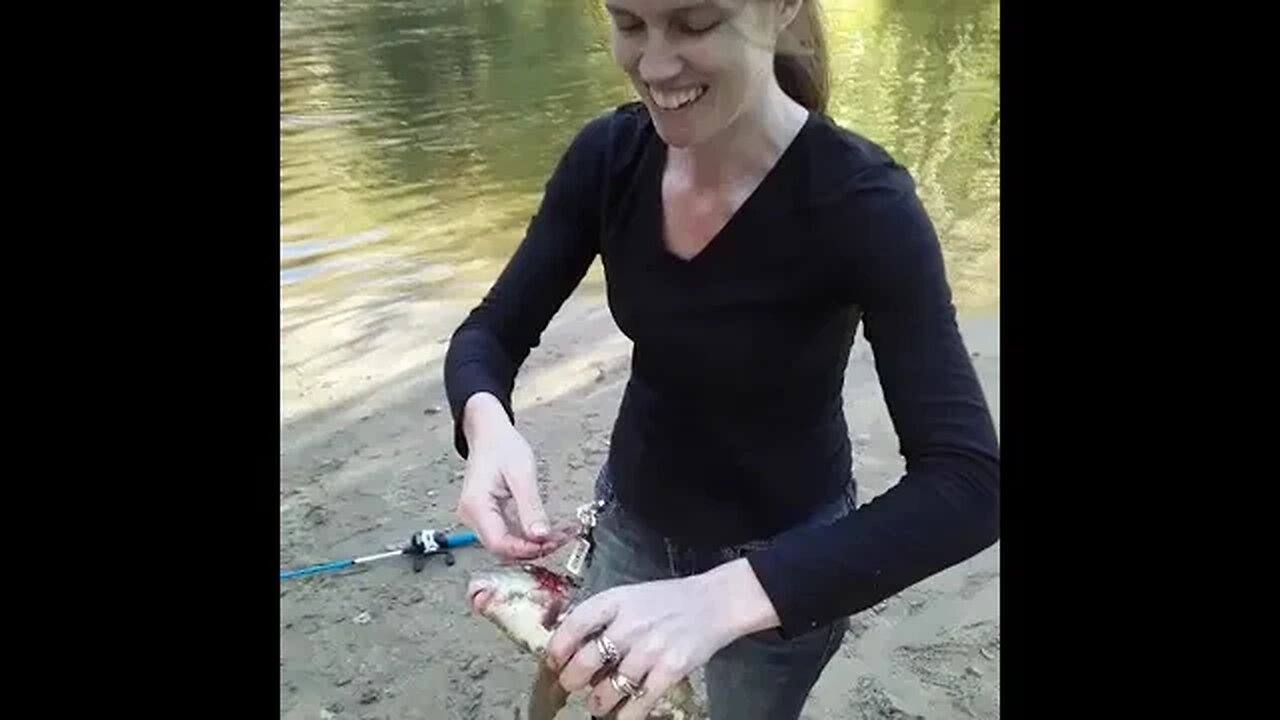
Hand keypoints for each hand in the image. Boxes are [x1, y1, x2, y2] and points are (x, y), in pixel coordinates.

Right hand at [456, 394, 571, 559]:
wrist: (489, 433)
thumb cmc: (502, 446)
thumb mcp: (522, 473)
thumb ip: (530, 507)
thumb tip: (541, 536)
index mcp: (476, 505)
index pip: (499, 543)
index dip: (526, 550)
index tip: (551, 543)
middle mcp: (472, 516)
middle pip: (503, 548)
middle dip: (533, 549)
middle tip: (561, 539)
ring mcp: (479, 518)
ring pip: (507, 543)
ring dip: (533, 544)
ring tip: (560, 534)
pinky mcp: (488, 516)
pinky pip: (509, 533)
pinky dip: (529, 534)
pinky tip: (549, 529)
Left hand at [545, 559, 779, 718]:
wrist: (714, 602)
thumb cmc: (665, 600)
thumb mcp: (628, 596)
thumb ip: (600, 615)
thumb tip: (566, 641)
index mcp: (615, 601)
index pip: (573, 626)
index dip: (556, 649)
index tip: (552, 662)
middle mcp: (629, 625)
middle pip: (585, 662)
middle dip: (571, 681)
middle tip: (571, 686)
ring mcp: (650, 649)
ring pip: (609, 688)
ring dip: (597, 702)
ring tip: (597, 703)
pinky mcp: (671, 670)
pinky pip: (640, 703)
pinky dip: (627, 716)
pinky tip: (622, 717)